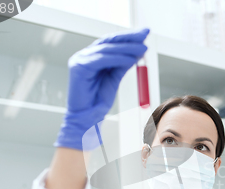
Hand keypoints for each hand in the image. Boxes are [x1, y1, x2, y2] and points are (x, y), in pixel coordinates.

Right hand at [55, 28, 148, 149]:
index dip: (128, 37)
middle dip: (129, 37)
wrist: (86, 119)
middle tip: (145, 34)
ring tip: (143, 49)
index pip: (111, 42)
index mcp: (91, 57)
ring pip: (107, 49)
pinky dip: (118, 58)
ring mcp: (79, 60)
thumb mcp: (114, 79)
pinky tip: (131, 59)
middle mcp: (84, 56)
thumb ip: (123, 65)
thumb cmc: (97, 102)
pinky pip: (102, 59)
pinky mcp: (79, 68)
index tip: (144, 34)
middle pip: (109, 41)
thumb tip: (137, 52)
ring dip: (127, 48)